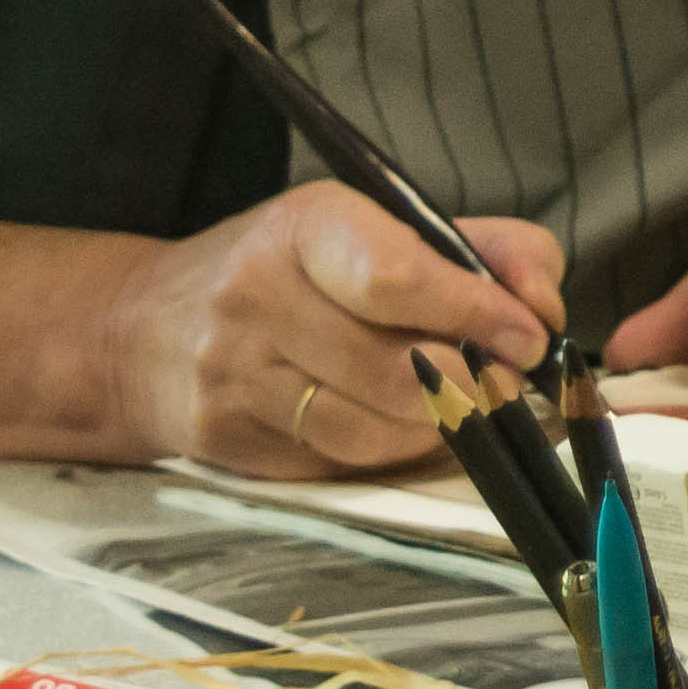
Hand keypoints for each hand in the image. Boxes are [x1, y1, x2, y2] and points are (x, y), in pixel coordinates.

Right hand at [100, 180, 565, 476]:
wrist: (144, 331)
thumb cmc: (288, 272)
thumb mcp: (375, 226)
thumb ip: (480, 249)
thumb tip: (543, 304)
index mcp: (303, 226)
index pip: (396, 276)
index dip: (476, 313)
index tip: (529, 336)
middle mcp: (256, 295)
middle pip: (397, 366)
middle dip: (475, 384)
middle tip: (508, 385)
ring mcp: (233, 374)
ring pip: (373, 427)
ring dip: (438, 428)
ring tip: (458, 407)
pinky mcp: (227, 439)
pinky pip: (336, 462)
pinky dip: (385, 453)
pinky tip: (395, 428)